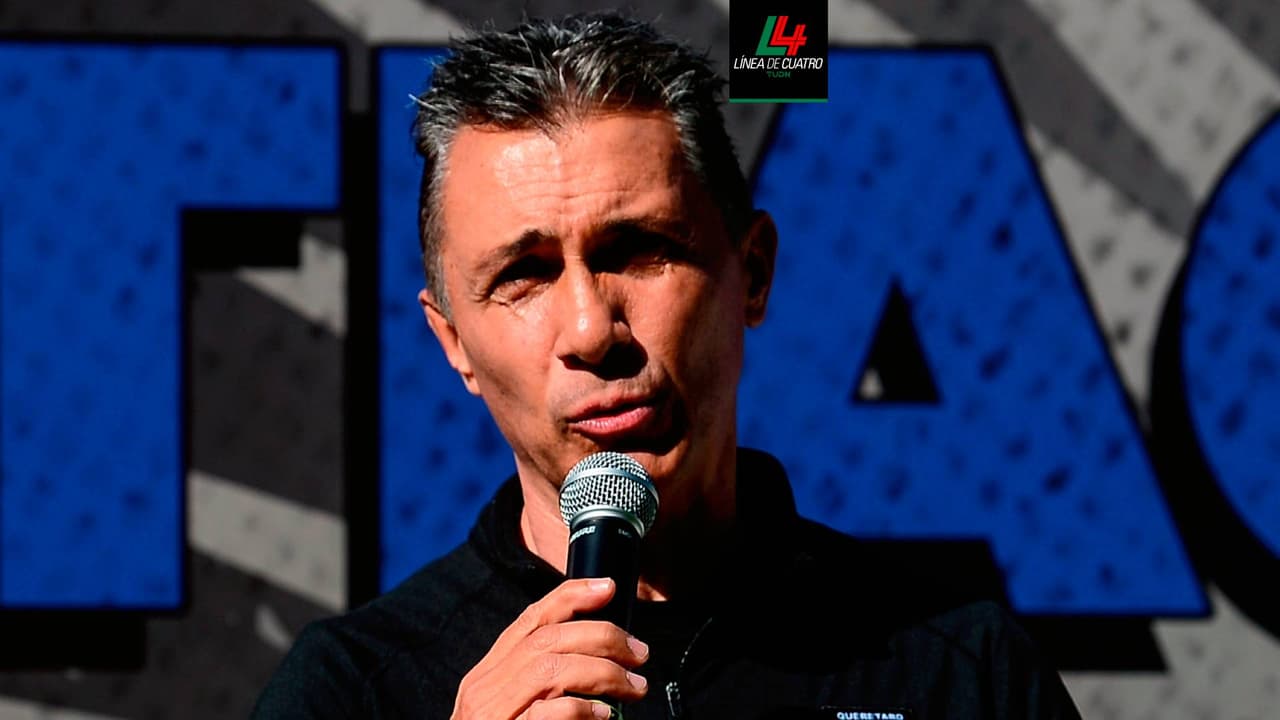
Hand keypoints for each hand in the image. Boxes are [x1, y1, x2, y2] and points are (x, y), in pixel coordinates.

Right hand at [451, 578, 649, 718]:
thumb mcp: (515, 708)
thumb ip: (542, 681)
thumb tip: (601, 654)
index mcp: (488, 675)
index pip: (530, 620)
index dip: (571, 596)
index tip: (609, 587)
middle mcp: (484, 689)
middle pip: (547, 639)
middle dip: (602, 636)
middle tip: (639, 653)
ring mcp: (491, 715)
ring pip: (550, 668)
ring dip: (603, 671)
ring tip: (634, 687)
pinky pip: (548, 713)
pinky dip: (582, 709)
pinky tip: (604, 716)